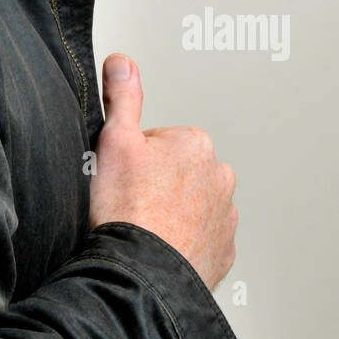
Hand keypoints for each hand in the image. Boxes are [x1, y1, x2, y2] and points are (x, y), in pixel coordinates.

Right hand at [88, 54, 238, 290]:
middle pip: (178, 171)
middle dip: (157, 183)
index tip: (123, 176)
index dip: (134, 157)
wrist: (141, 276)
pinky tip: (158, 248)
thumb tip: (122, 62)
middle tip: (130, 202)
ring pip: (191, 205)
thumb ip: (122, 96)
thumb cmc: (126, 211)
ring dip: (171, 213)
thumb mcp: (113, 140)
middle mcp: (219, 177)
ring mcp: (224, 218)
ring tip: (143, 227)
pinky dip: (182, 242)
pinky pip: (200, 239)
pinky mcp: (222, 253)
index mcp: (195, 144)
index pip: (158, 140)